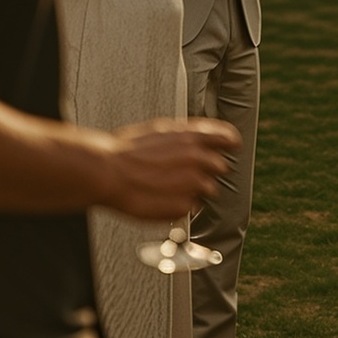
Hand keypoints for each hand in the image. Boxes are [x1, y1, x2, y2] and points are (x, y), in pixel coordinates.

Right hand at [97, 118, 241, 219]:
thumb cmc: (125, 151)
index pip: (228, 137)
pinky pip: (191, 207)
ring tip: (167, 186)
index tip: (231, 147)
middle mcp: (198, 159)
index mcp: (193, 136)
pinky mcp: (184, 205)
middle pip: (221, 167)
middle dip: (207, 170)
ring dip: (194, 189)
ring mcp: (193, 184)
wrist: (106, 171)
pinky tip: (160, 197)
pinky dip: (180, 204)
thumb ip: (185, 135)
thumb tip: (199, 138)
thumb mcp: (159, 130)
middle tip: (185, 173)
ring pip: (208, 189)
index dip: (230, 143)